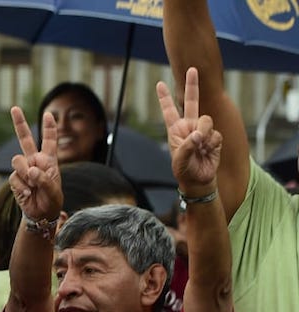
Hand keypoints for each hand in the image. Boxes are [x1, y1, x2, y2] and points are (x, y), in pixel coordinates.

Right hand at [8, 107, 62, 221]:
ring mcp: (23, 170)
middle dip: (19, 123)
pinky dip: (21, 186)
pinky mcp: (15, 180)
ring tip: (33, 186)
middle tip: (14, 108)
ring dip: (25, 173)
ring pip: (17, 161)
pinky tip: (28, 193)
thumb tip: (31, 170)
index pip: (49, 140)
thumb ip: (44, 179)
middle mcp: (34, 161)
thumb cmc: (51, 200)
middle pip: (25, 139)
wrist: (40, 214)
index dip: (49, 127)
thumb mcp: (54, 190)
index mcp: (49, 160)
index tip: (48, 114)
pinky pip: (14, 177)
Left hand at [157, 68, 221, 193]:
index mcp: (176, 130)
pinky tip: (208, 152)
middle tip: (192, 69)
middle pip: (192, 101)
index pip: (169, 110)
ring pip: (206, 121)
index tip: (159, 83)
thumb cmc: (184, 170)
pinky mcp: (214, 137)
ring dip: (204, 134)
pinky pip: (215, 134)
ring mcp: (202, 131)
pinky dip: (212, 144)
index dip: (165, 97)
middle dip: (192, 85)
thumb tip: (198, 134)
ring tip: (200, 148)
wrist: (199, 180)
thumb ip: (187, 146)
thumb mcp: (179, 160)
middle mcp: (189, 126)